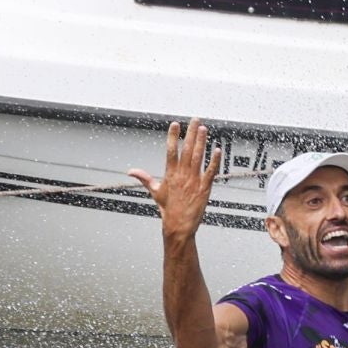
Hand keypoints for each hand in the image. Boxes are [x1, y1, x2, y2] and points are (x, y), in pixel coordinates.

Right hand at [128, 118, 221, 239]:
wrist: (179, 226)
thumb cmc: (168, 210)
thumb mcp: (155, 192)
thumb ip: (144, 178)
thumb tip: (131, 171)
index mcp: (170, 174)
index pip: (171, 151)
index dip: (173, 136)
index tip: (175, 124)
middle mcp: (182, 175)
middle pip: (187, 150)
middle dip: (191, 133)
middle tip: (195, 120)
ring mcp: (194, 181)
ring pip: (199, 157)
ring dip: (202, 142)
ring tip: (204, 129)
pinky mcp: (204, 188)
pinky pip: (210, 172)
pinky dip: (214, 161)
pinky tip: (217, 150)